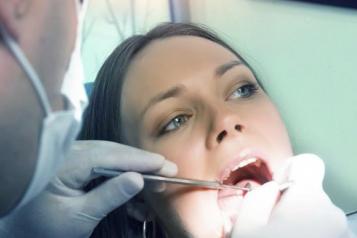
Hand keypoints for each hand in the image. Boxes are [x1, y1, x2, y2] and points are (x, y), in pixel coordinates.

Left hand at [0, 140, 176, 237]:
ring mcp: (74, 155)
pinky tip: (136, 185)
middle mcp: (71, 152)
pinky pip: (104, 162)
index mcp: (66, 163)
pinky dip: (122, 173)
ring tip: (157, 179)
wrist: (22, 225)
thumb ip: (108, 196)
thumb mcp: (79, 217)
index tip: (165, 165)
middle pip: (114, 151)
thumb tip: (137, 179)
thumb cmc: (45, 224)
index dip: (140, 160)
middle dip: (142, 161)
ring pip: (112, 155)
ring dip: (135, 167)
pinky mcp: (78, 162)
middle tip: (169, 170)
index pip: (110, 156)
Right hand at [231, 154, 354, 237]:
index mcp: (308, 200)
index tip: (276, 190)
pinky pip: (322, 230)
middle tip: (269, 226)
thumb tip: (268, 188)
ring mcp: (341, 232)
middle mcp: (332, 213)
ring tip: (279, 237)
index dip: (288, 171)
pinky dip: (308, 233)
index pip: (308, 163)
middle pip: (308, 192)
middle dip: (287, 203)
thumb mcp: (246, 227)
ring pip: (314, 213)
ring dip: (297, 222)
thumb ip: (255, 197)